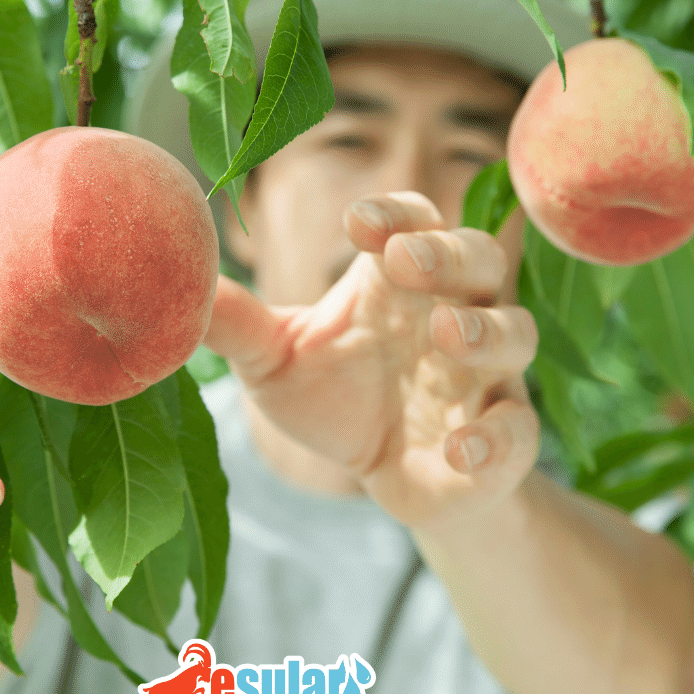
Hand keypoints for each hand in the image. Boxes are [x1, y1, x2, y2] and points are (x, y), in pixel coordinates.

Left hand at [203, 190, 541, 532]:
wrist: (389, 478)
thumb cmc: (336, 399)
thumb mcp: (275, 361)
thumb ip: (237, 324)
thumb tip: (174, 283)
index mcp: (398, 283)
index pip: (414, 222)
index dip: (395, 215)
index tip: (357, 222)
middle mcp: (452, 313)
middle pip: (478, 259)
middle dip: (448, 253)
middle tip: (406, 260)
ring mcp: (484, 375)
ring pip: (514, 332)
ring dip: (486, 329)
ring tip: (447, 333)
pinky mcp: (501, 440)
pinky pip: (519, 430)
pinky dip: (498, 437)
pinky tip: (464, 447)